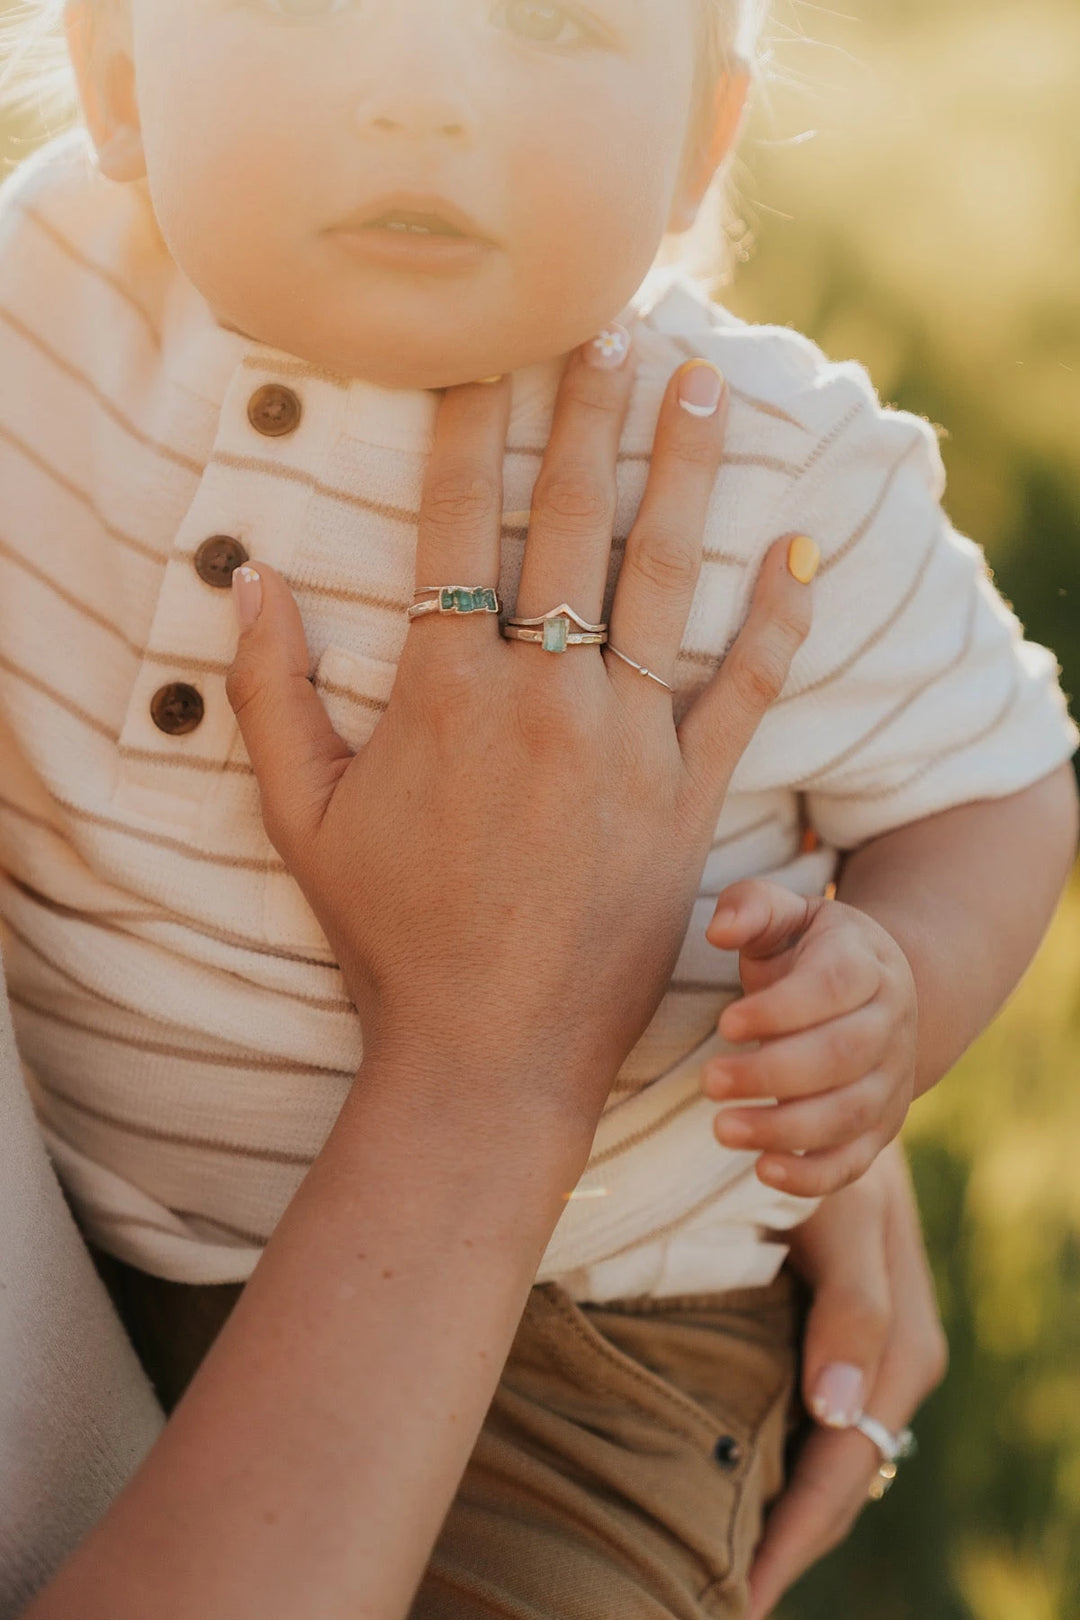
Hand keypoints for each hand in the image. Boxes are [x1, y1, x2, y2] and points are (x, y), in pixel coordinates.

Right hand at [225, 334, 816, 1138]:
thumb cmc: (390, 938)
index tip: (483, 350)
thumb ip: (271, 696)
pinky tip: (802, 545)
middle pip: (568, 521)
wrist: (490, 1051)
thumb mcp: (303, 819)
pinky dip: (780, 615)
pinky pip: (746, 688)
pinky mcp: (689, 797)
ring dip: (683, 470)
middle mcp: (542, 698)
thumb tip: (250, 581)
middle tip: (610, 325)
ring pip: (660, 577)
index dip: (465, 427)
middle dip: (587, 411)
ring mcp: (625, 744)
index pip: (452, 525)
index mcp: (444, 694)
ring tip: (702, 383)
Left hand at [701, 879, 918, 1193]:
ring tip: (721, 1127)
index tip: (726, 1024)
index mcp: (866, 964)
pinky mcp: (879, 1129)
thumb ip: (752, 907)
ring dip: (784, 1128)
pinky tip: (762, 1169)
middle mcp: (890, 1024)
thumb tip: (719, 930)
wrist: (874, 995)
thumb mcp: (786, 914)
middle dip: (771, 1074)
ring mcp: (891, 1081)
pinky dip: (813, 1176)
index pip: (833, 987)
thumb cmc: (809, 951)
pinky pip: (854, 1161)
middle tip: (708, 1081)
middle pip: (841, 1056)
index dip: (781, 1010)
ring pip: (848, 1113)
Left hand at [746, 1142, 947, 1619]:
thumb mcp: (848, 1220)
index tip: (734, 1602)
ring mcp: (863, 1361)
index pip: (839, 1477)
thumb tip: (841, 1414)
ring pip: (821, 1463)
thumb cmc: (837, 1160)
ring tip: (711, 1572)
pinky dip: (776, 1467)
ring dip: (777, 1516)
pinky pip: (808, 1426)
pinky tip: (731, 1489)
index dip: (789, 1544)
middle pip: (833, 1487)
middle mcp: (887, 1371)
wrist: (832, 1106)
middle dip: (781, 1549)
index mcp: (900, 1357)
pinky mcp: (833, 1343)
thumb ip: (854, 1311)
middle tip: (710, 1605)